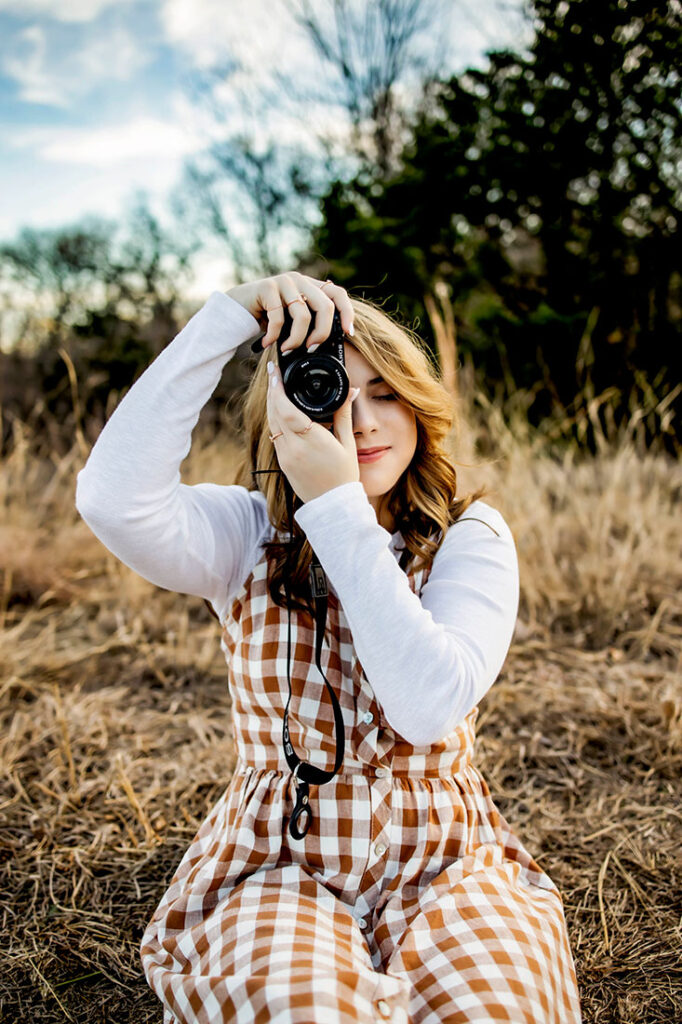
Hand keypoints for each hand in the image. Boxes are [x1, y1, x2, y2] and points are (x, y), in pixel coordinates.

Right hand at [226, 271, 353, 351]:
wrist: (236, 308)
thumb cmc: (267, 318)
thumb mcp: (292, 320)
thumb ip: (309, 323)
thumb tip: (327, 344)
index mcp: (310, 286)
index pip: (337, 293)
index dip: (347, 312)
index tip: (348, 333)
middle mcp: (300, 280)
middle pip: (325, 307)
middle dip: (321, 333)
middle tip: (311, 349)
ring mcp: (284, 281)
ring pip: (303, 315)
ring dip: (296, 339)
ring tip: (287, 350)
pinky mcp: (267, 287)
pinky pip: (278, 318)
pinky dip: (274, 336)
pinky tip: (267, 343)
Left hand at [266, 361, 359, 502]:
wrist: (332, 505)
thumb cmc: (344, 475)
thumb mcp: (348, 444)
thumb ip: (344, 414)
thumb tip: (350, 390)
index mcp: (311, 441)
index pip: (286, 410)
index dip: (278, 389)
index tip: (276, 373)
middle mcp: (293, 448)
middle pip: (274, 413)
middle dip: (272, 390)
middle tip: (272, 372)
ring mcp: (285, 456)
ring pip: (272, 423)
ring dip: (271, 403)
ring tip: (274, 385)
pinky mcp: (282, 462)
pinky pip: (274, 435)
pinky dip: (274, 418)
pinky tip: (279, 409)